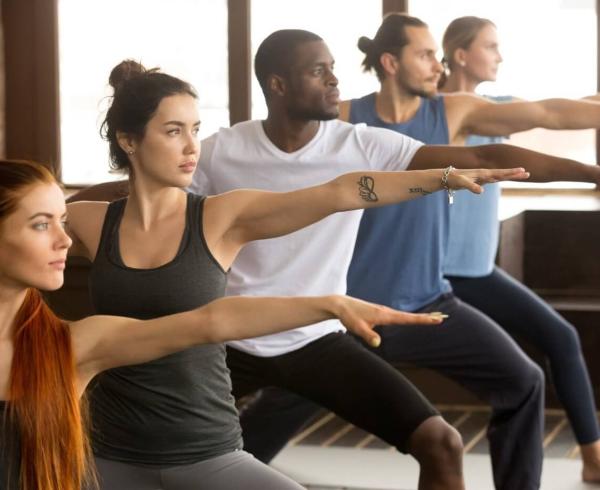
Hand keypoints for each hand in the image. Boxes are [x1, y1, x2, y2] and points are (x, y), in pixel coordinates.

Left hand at [331, 295, 445, 347]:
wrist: (341, 305)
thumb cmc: (349, 316)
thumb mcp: (357, 328)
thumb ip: (368, 335)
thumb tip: (378, 343)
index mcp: (385, 315)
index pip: (407, 319)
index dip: (422, 320)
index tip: (437, 319)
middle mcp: (387, 312)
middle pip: (411, 316)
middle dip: (427, 317)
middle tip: (443, 317)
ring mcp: (385, 312)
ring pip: (406, 316)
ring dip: (420, 317)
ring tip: (435, 318)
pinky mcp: (381, 314)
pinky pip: (399, 317)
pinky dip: (410, 317)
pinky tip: (414, 320)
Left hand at [448, 167, 529, 193]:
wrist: (446, 177)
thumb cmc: (453, 179)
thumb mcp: (461, 183)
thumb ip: (471, 186)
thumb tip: (481, 192)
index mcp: (483, 173)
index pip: (500, 173)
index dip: (511, 172)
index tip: (522, 170)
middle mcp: (484, 174)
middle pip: (503, 174)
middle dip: (515, 174)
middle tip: (528, 173)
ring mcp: (483, 177)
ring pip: (500, 176)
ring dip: (510, 176)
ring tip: (522, 175)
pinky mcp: (480, 181)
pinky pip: (494, 180)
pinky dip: (501, 179)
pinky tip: (506, 178)